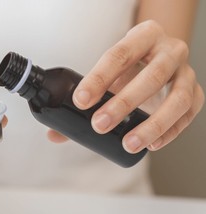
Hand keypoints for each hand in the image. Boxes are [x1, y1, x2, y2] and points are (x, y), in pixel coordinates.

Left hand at [49, 20, 203, 151]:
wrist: (159, 59)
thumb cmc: (129, 67)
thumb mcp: (108, 73)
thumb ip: (84, 101)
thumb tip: (54, 134)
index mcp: (143, 36)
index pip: (120, 54)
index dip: (99, 78)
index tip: (80, 100)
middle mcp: (170, 50)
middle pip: (151, 76)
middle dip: (123, 103)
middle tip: (98, 124)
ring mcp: (186, 72)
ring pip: (177, 98)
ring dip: (152, 124)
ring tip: (128, 143)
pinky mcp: (196, 94)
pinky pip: (188, 114)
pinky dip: (170, 132)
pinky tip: (151, 145)